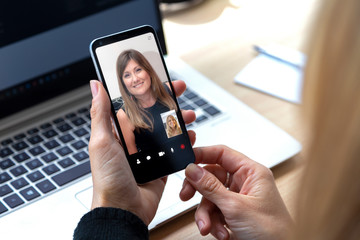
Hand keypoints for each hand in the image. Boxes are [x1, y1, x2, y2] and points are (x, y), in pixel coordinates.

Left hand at [88, 79, 195, 224]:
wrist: (123, 210)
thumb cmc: (108, 180)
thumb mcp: (101, 142)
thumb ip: (100, 114)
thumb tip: (95, 85)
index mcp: (118, 132)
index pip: (134, 104)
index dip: (146, 91)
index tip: (157, 79)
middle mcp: (133, 141)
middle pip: (153, 115)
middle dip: (168, 101)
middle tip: (179, 90)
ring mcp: (147, 153)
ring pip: (166, 130)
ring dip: (178, 120)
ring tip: (188, 114)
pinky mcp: (159, 165)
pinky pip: (174, 150)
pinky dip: (183, 142)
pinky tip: (190, 136)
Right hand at [180, 145, 291, 239]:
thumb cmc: (274, 232)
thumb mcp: (236, 207)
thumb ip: (211, 187)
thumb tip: (193, 169)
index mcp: (252, 173)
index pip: (222, 154)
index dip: (203, 154)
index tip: (186, 160)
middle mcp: (245, 183)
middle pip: (212, 176)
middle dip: (199, 190)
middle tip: (186, 195)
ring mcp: (238, 199)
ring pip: (210, 197)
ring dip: (206, 213)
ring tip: (208, 226)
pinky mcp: (233, 214)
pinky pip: (214, 211)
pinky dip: (212, 223)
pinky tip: (220, 232)